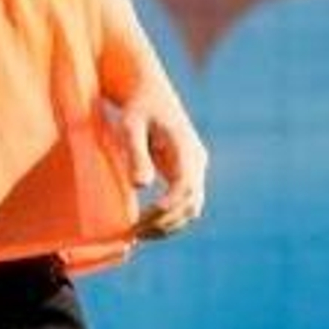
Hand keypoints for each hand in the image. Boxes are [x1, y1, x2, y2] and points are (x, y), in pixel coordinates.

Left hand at [118, 82, 208, 238]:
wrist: (149, 93)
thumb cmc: (136, 107)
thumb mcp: (131, 126)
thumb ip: (136, 153)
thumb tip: (140, 185)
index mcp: (186, 148)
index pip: (186, 186)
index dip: (168, 206)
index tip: (144, 219)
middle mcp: (197, 161)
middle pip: (191, 203)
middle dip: (166, 222)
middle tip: (134, 234)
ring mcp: (195, 170)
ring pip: (191, 208)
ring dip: (169, 225)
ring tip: (137, 235)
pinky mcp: (186, 174)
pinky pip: (183, 204)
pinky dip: (169, 219)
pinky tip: (145, 227)